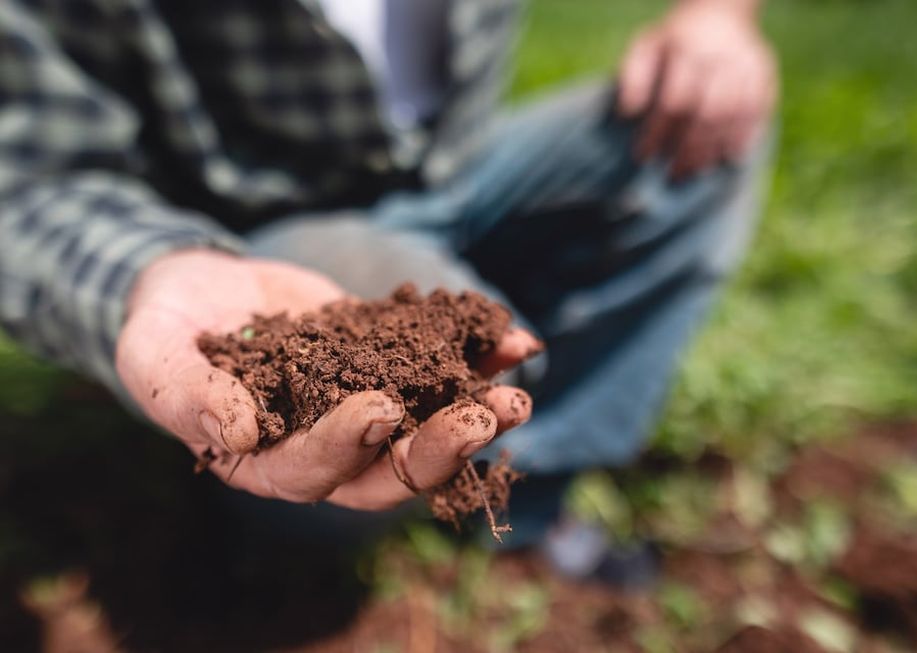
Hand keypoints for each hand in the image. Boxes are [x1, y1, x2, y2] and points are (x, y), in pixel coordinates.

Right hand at [116, 249, 537, 508]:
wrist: (199, 288)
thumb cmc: (164, 331)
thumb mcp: (156, 359)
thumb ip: (189, 397)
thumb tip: (237, 435)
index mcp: (268, 462)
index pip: (316, 472)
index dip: (349, 447)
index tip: (379, 408)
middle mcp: (327, 446)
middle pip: (392, 469)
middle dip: (441, 448)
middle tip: (486, 417)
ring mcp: (365, 405)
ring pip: (429, 426)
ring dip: (476, 413)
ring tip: (516, 391)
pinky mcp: (389, 364)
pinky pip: (439, 367)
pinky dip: (478, 357)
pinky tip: (516, 339)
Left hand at [618, 0, 776, 178]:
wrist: (721, 13)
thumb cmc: (674, 40)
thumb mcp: (646, 47)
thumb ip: (634, 77)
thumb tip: (627, 113)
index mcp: (688, 51)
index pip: (673, 101)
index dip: (658, 132)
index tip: (644, 156)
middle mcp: (721, 59)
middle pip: (707, 114)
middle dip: (688, 150)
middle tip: (673, 175)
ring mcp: (747, 67)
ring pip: (733, 118)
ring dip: (714, 150)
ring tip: (695, 172)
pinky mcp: (765, 75)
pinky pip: (758, 113)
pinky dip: (744, 138)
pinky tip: (729, 159)